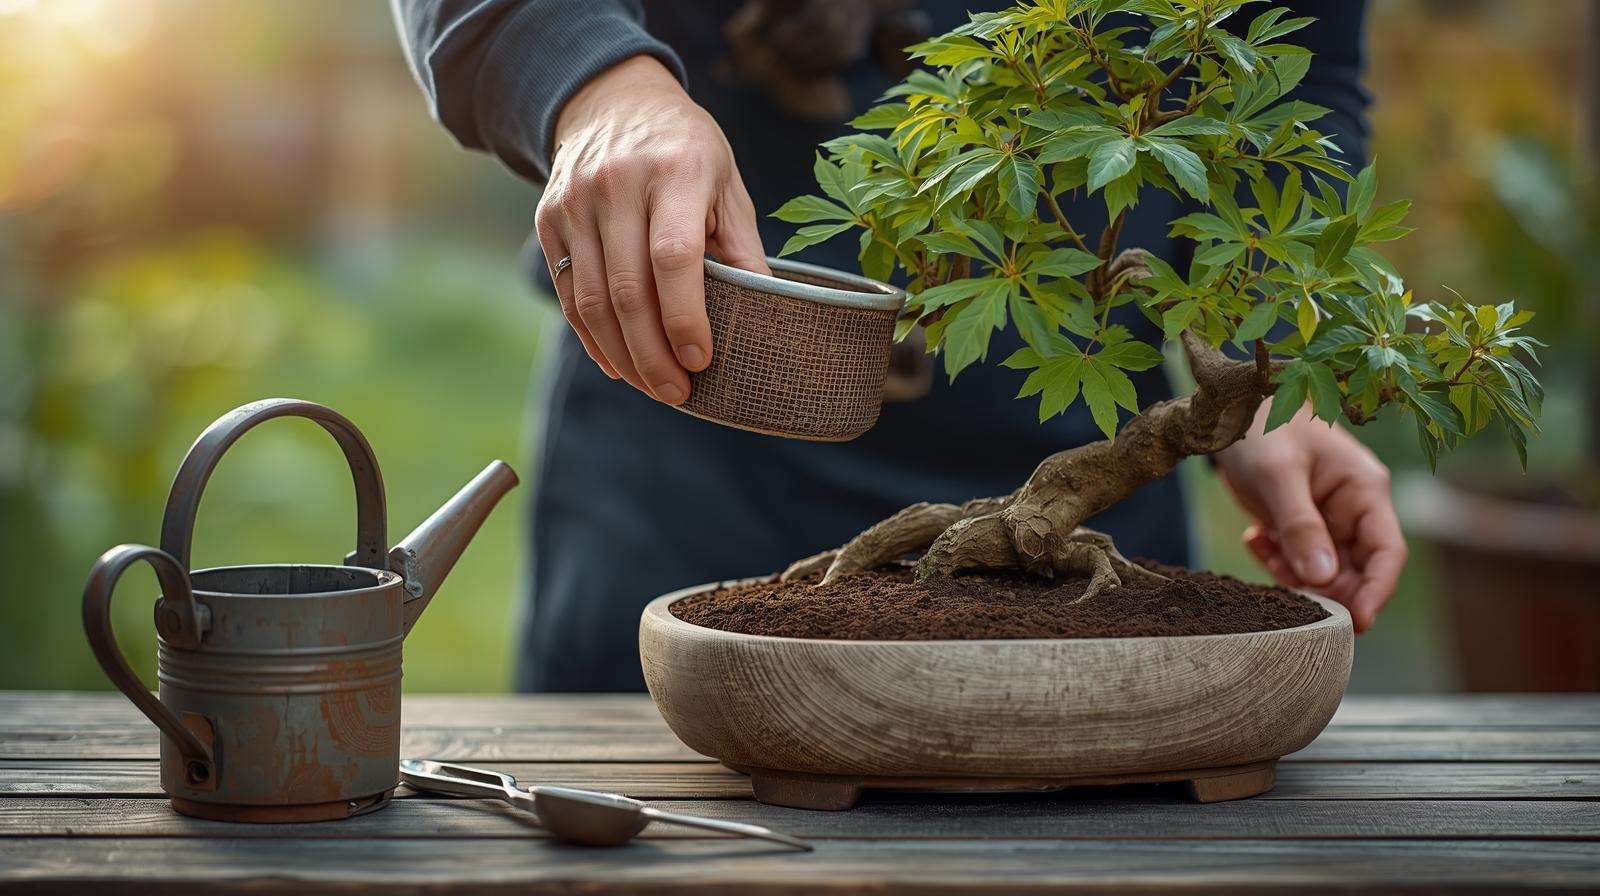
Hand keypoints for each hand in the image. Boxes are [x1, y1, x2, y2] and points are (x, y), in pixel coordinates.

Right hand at [536, 55, 768, 404]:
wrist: (612, 100)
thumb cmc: (686, 151)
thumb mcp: (727, 184)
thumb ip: (742, 249)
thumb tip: (766, 318)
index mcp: (676, 171)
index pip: (674, 257)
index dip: (685, 316)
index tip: (701, 360)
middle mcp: (618, 184)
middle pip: (629, 289)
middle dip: (653, 354)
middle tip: (679, 393)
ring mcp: (576, 202)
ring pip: (593, 300)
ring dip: (623, 355)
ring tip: (653, 387)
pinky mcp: (550, 220)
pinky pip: (570, 293)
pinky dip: (593, 337)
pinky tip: (618, 363)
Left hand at [1213, 403, 1405, 632]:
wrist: (1230, 409)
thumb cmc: (1263, 428)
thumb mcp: (1278, 475)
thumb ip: (1300, 526)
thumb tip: (1322, 578)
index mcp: (1364, 490)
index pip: (1387, 552)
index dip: (1377, 591)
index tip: (1357, 624)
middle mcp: (1353, 507)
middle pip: (1356, 570)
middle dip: (1324, 587)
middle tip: (1285, 581)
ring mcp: (1327, 517)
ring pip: (1323, 570)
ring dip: (1293, 573)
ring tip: (1262, 546)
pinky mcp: (1300, 524)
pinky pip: (1297, 560)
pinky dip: (1275, 560)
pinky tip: (1253, 537)